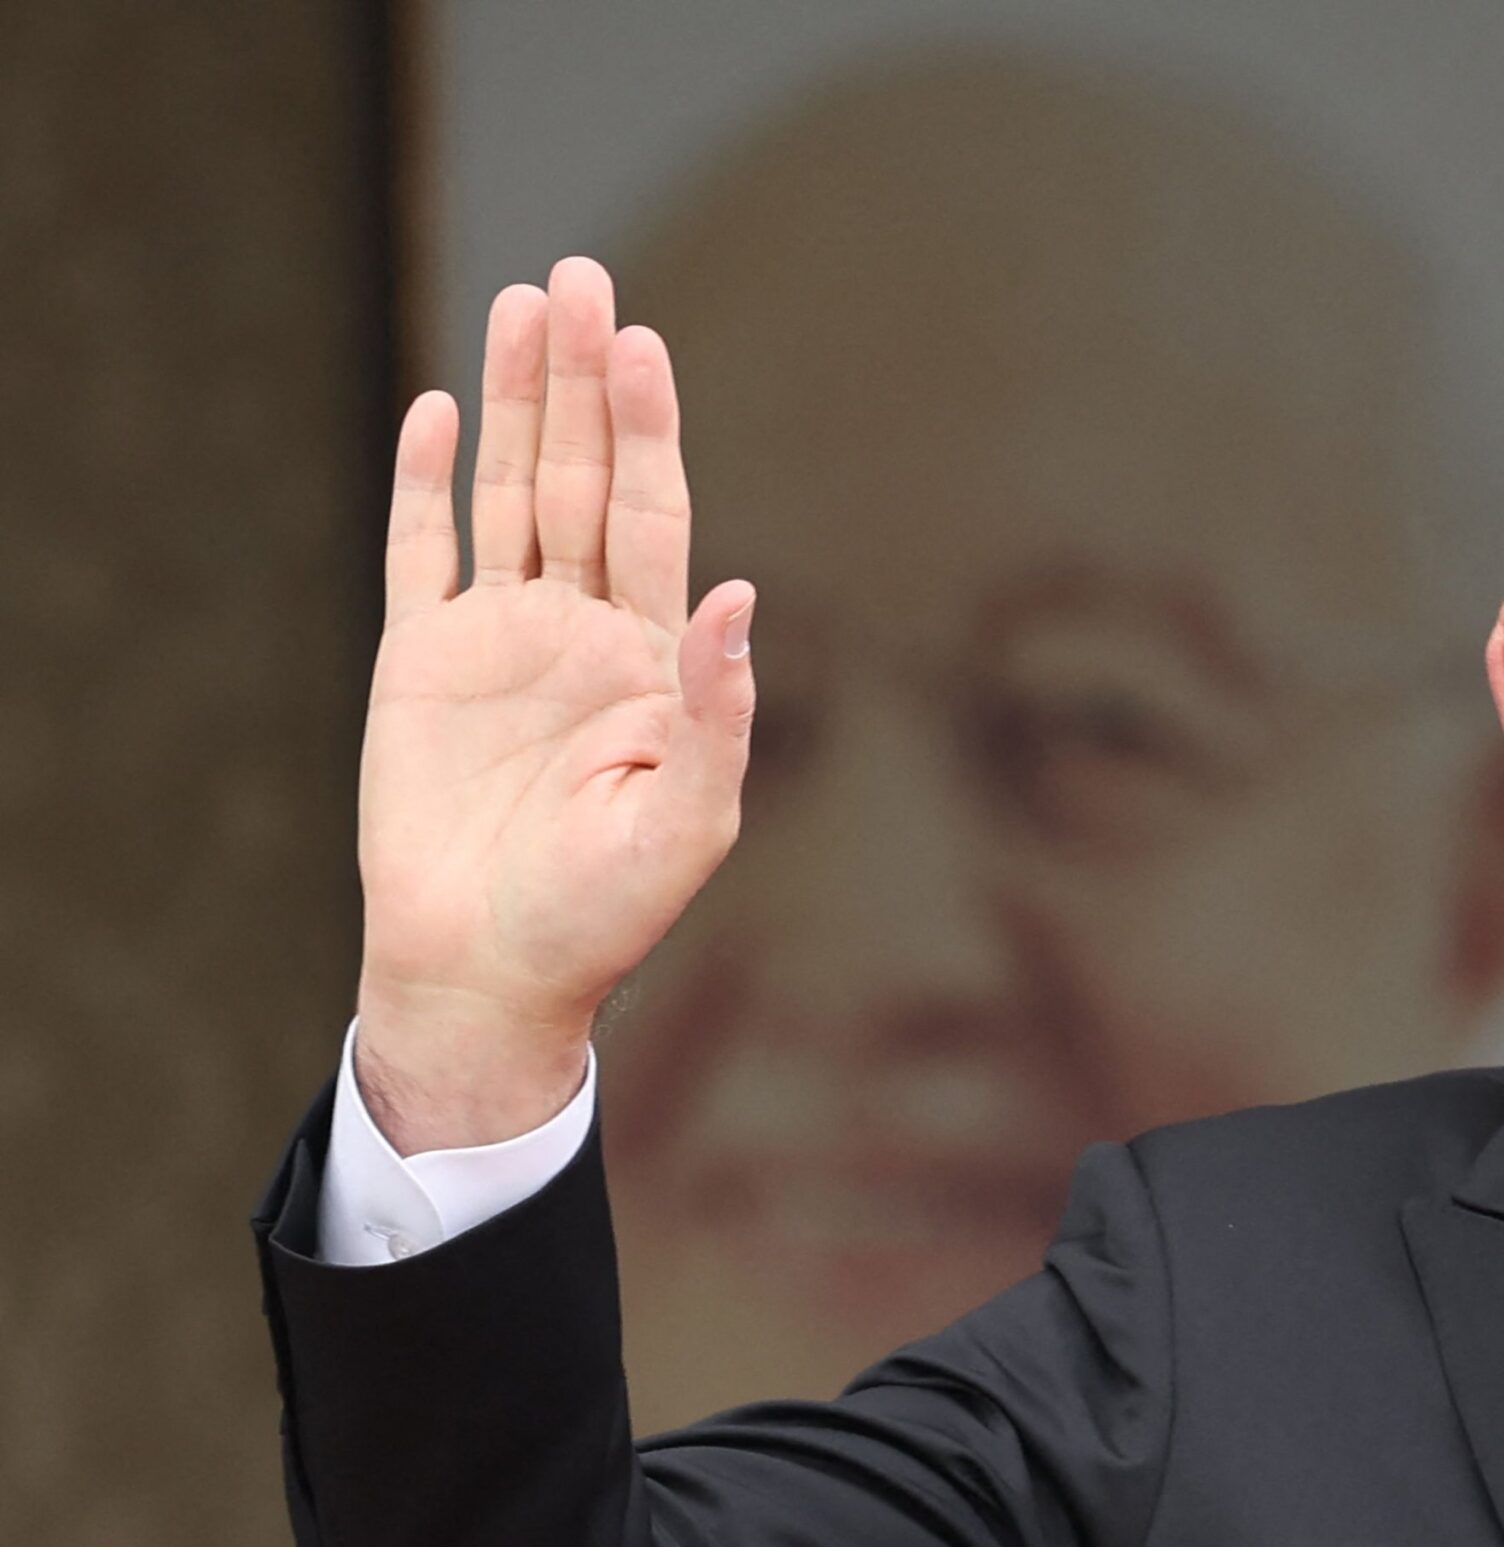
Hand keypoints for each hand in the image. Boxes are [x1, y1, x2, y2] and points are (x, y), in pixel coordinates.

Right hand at [353, 258, 753, 1152]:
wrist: (488, 971)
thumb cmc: (602, 914)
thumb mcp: (686, 822)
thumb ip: (718, 712)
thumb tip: (743, 601)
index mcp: (651, 660)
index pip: (653, 518)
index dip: (647, 431)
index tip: (640, 345)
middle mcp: (580, 631)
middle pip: (581, 479)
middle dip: (581, 382)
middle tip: (579, 277)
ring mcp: (498, 640)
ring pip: (506, 493)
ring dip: (510, 402)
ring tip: (522, 302)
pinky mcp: (418, 664)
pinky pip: (421, 554)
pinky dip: (423, 485)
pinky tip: (433, 413)